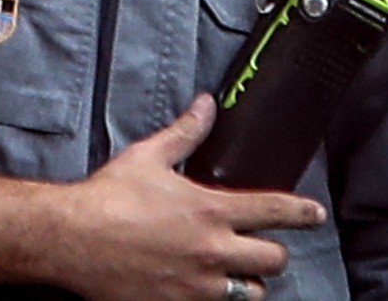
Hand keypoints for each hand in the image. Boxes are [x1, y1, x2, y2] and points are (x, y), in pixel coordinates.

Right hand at [36, 95, 323, 300]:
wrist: (71, 240)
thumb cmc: (109, 197)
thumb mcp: (150, 156)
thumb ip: (186, 133)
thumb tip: (205, 105)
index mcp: (211, 212)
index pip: (275, 212)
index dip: (303, 213)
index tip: (315, 214)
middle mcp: (212, 252)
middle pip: (273, 261)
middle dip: (273, 254)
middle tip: (263, 248)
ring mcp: (196, 287)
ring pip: (250, 294)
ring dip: (248, 283)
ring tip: (236, 274)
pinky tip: (205, 291)